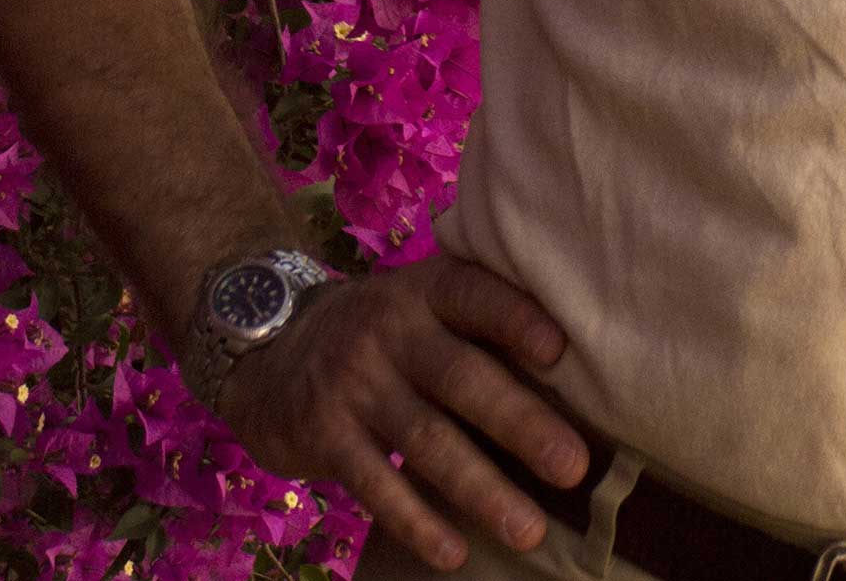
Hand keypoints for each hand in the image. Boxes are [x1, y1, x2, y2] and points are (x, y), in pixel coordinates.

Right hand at [208, 253, 592, 573]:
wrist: (269, 349)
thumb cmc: (381, 331)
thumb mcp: (419, 302)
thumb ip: (476, 320)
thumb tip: (576, 364)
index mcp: (424, 291)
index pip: (474, 295)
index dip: (516, 319)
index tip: (561, 352)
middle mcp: (390, 333)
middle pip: (462, 378)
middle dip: (521, 425)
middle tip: (574, 468)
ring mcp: (355, 386)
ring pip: (427, 442)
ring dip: (482, 490)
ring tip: (530, 529)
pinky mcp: (325, 437)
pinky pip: (377, 486)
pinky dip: (417, 522)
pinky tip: (454, 554)